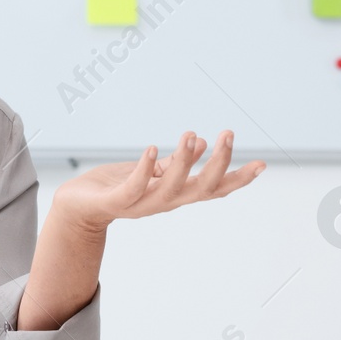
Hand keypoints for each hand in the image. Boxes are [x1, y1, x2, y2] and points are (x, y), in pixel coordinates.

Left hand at [52, 130, 264, 231]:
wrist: (79, 206)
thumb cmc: (116, 186)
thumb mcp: (152, 171)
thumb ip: (176, 162)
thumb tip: (200, 144)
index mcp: (176, 194)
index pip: (214, 189)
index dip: (238, 179)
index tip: (261, 164)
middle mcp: (164, 202)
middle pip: (201, 189)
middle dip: (218, 163)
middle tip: (228, 134)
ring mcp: (142, 204)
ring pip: (171, 188)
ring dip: (183, 161)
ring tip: (190, 133)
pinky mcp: (117, 201)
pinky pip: (134, 187)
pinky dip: (144, 169)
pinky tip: (152, 148)